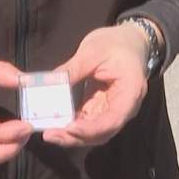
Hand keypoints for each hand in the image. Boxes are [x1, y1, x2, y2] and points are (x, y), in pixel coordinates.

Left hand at [41, 22, 152, 147]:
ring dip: (72, 135)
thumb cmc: (115, 43)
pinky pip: (88, 122)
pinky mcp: (102, 108)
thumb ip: (73, 69)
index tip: (69, 128)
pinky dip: (72, 125)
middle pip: (103, 132)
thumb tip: (48, 83)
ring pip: (94, 132)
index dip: (91, 128)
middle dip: (76, 137)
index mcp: (130, 92)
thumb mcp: (93, 51)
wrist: (128, 41)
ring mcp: (113, 110)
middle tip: (50, 134)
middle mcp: (125, 108)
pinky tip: (56, 123)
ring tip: (50, 132)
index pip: (113, 119)